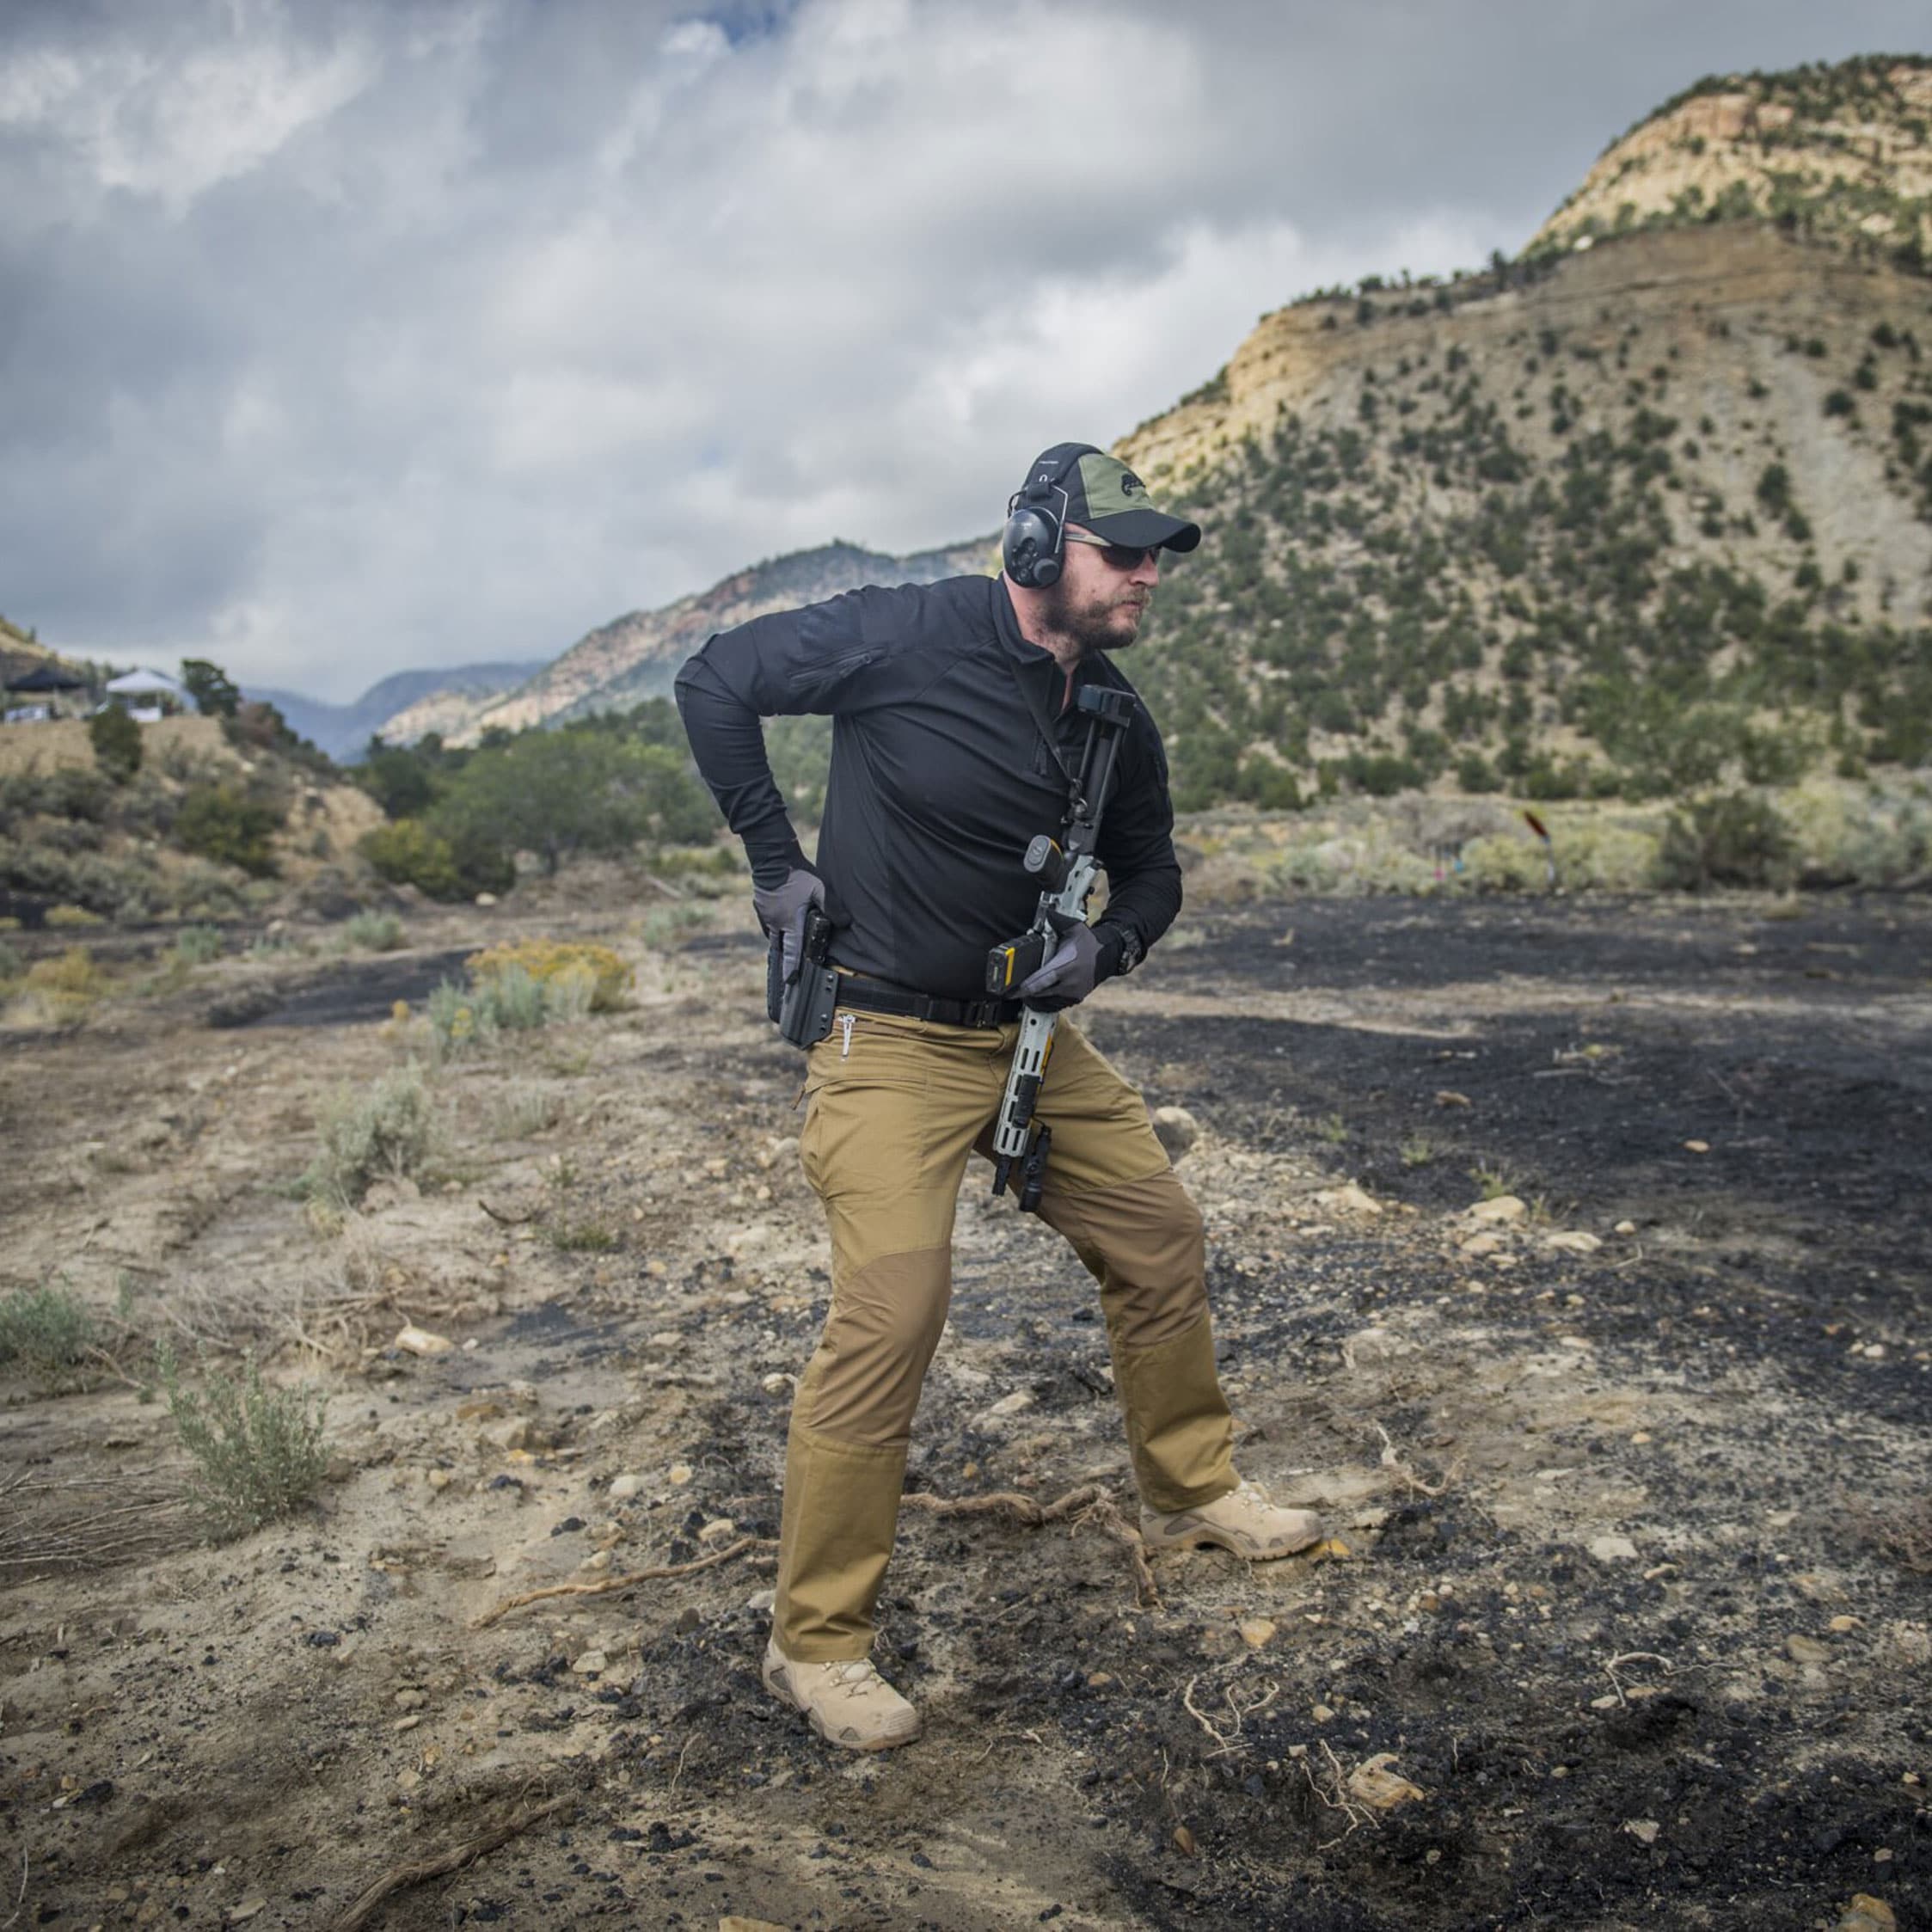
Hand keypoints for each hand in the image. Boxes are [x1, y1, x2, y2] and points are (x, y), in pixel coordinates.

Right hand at [753, 867, 824, 982]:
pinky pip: (767, 922)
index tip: (790, 982)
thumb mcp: (819, 888)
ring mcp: (765, 914)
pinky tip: (779, 924)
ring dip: (779, 942)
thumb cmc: (797, 873)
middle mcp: (775, 922)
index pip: (791, 951)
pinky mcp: (760, 904)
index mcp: (790, 922)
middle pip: (780, 946)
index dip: (791, 968)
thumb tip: (847, 923)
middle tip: (788, 971)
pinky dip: (774, 927)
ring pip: (772, 934)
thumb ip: (833, 907)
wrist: (771, 856)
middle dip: (785, 959)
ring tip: (785, 947)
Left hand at [1017, 922, 1103, 1008]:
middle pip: (1041, 992)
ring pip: (1047, 1000)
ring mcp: (1074, 992)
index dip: (1026, 986)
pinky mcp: (1076, 998)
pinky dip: (1046, 1000)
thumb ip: (1057, 921)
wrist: (1109, 956)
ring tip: (1024, 991)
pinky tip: (1039, 994)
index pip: (1042, 979)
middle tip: (1013, 991)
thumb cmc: (1089, 943)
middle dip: (1025, 992)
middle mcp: (1070, 981)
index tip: (1013, 989)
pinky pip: (1056, 1002)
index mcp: (1066, 965)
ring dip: (1035, 997)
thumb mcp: (1075, 928)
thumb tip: (1046, 914)